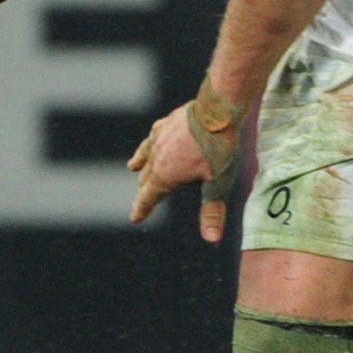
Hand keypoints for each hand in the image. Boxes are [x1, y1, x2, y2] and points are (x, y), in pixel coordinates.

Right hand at [128, 96, 240, 241]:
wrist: (216, 111)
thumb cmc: (219, 149)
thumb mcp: (217, 185)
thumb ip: (212, 212)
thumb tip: (211, 240)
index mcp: (165, 176)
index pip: (147, 198)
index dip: (141, 210)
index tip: (135, 218)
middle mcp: (156, 158)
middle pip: (146, 178)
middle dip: (144, 190)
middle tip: (143, 200)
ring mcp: (159, 138)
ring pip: (145, 155)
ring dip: (140, 164)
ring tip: (133, 167)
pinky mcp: (166, 123)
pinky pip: (153, 136)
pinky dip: (150, 143)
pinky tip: (152, 139)